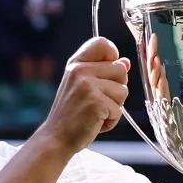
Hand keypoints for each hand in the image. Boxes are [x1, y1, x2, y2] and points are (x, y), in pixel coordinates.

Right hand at [35, 37, 129, 153]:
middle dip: (116, 88)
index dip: (112, 55)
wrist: (56, 138)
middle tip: (96, 101)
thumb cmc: (70, 114)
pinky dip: (111, 121)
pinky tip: (95, 123)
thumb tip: (125, 62)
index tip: (108, 71)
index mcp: (75, 64)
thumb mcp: (81, 87)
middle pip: (120, 69)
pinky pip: (119, 110)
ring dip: (114, 107)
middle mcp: (80, 71)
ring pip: (123, 90)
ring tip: (95, 113)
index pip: (101, 43)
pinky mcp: (97, 102)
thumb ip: (102, 73)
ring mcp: (88, 86)